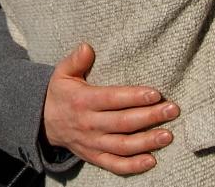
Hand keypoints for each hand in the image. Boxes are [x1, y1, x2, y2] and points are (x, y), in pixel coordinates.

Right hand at [42, 43, 179, 175]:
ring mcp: (92, 143)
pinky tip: (151, 161)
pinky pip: (114, 165)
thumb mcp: (61, 73)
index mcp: (83, 101)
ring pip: (123, 145)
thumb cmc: (60, 94)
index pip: (112, 99)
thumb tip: (87, 47)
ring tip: (168, 135)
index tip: (155, 93)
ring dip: (147, 142)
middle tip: (172, 110)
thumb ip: (76, 60)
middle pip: (123, 122)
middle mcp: (89, 124)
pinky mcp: (94, 157)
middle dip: (150, 116)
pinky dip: (133, 166)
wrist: (42, 123)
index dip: (134, 97)